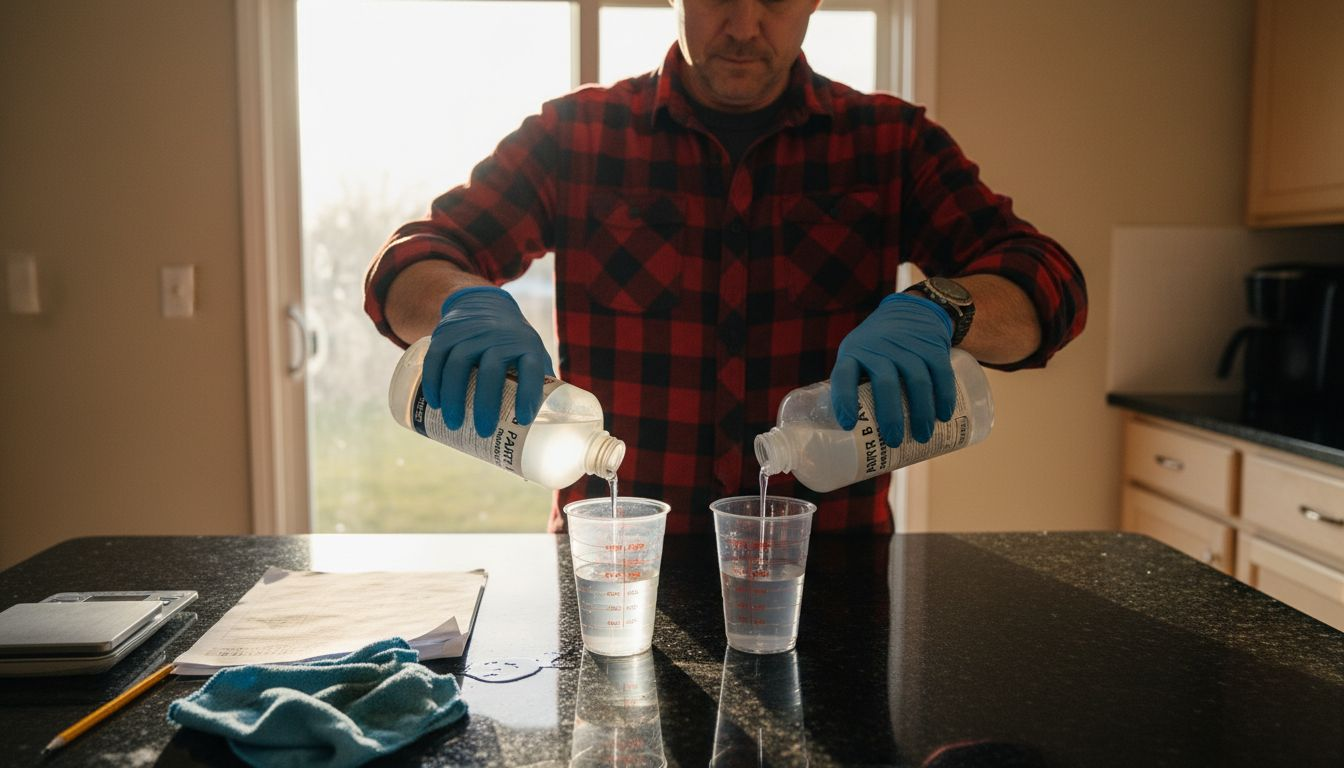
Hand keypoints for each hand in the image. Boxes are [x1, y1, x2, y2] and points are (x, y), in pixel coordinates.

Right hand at [422, 286, 554, 437]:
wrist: (485, 305)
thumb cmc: (514, 344)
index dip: (529, 394)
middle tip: (484, 432)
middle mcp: (499, 337)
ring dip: (454, 396)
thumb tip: (546, 429)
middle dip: (486, 404)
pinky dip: (433, 380)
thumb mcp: (532, 355)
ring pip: (458, 363)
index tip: (523, 420)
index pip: (531, 369)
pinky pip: (436, 356)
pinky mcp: (447, 332)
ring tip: (454, 423)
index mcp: (526, 346)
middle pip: (491, 369)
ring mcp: (471, 333)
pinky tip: (434, 402)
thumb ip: (541, 385)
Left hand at [829, 292, 956, 444]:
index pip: (844, 375)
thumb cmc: (876, 348)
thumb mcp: (857, 356)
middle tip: (894, 441)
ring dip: (921, 412)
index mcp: (854, 353)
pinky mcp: (932, 346)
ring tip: (922, 436)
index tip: (849, 425)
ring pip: (917, 380)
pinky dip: (944, 396)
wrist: (908, 310)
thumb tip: (853, 436)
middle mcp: (879, 347)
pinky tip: (944, 416)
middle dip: (890, 416)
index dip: (844, 400)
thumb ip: (854, 387)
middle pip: (885, 383)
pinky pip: (941, 373)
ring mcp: (907, 345)